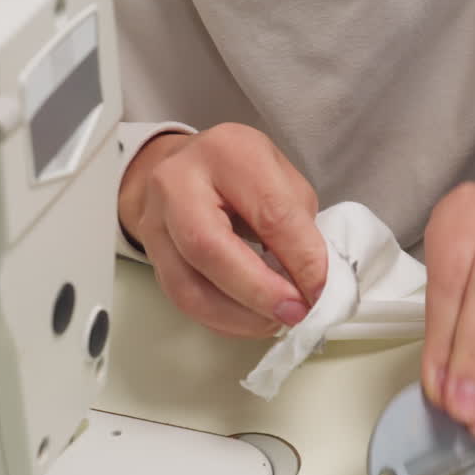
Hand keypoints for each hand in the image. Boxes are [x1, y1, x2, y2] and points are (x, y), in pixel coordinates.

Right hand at [119, 123, 327, 337]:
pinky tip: (251, 320)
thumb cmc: (240, 173)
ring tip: (276, 322)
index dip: (301, 259)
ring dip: (240, 317)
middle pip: (209, 247)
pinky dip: (223, 320)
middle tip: (295, 313)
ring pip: (189, 286)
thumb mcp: (281, 181)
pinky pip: (183, 300)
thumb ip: (298, 228)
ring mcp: (155, 221)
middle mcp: (178, 182)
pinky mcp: (152, 256)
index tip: (322, 291)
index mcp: (227, 152)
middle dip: (259, 291)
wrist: (185, 169)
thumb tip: (313, 284)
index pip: (268, 212)